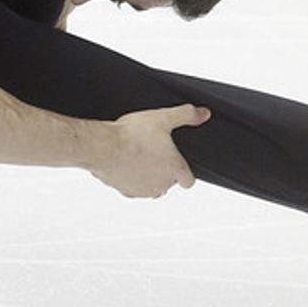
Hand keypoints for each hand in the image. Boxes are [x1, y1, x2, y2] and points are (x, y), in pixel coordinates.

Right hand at [88, 104, 209, 197]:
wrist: (103, 147)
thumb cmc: (131, 135)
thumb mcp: (163, 117)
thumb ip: (186, 115)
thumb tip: (203, 114)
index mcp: (175, 169)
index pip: (189, 181)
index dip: (185, 172)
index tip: (177, 163)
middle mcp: (162, 185)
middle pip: (168, 182)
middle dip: (163, 170)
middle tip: (152, 151)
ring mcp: (143, 190)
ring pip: (151, 187)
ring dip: (147, 176)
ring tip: (137, 156)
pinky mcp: (126, 192)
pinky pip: (132, 188)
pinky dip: (130, 179)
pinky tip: (124, 164)